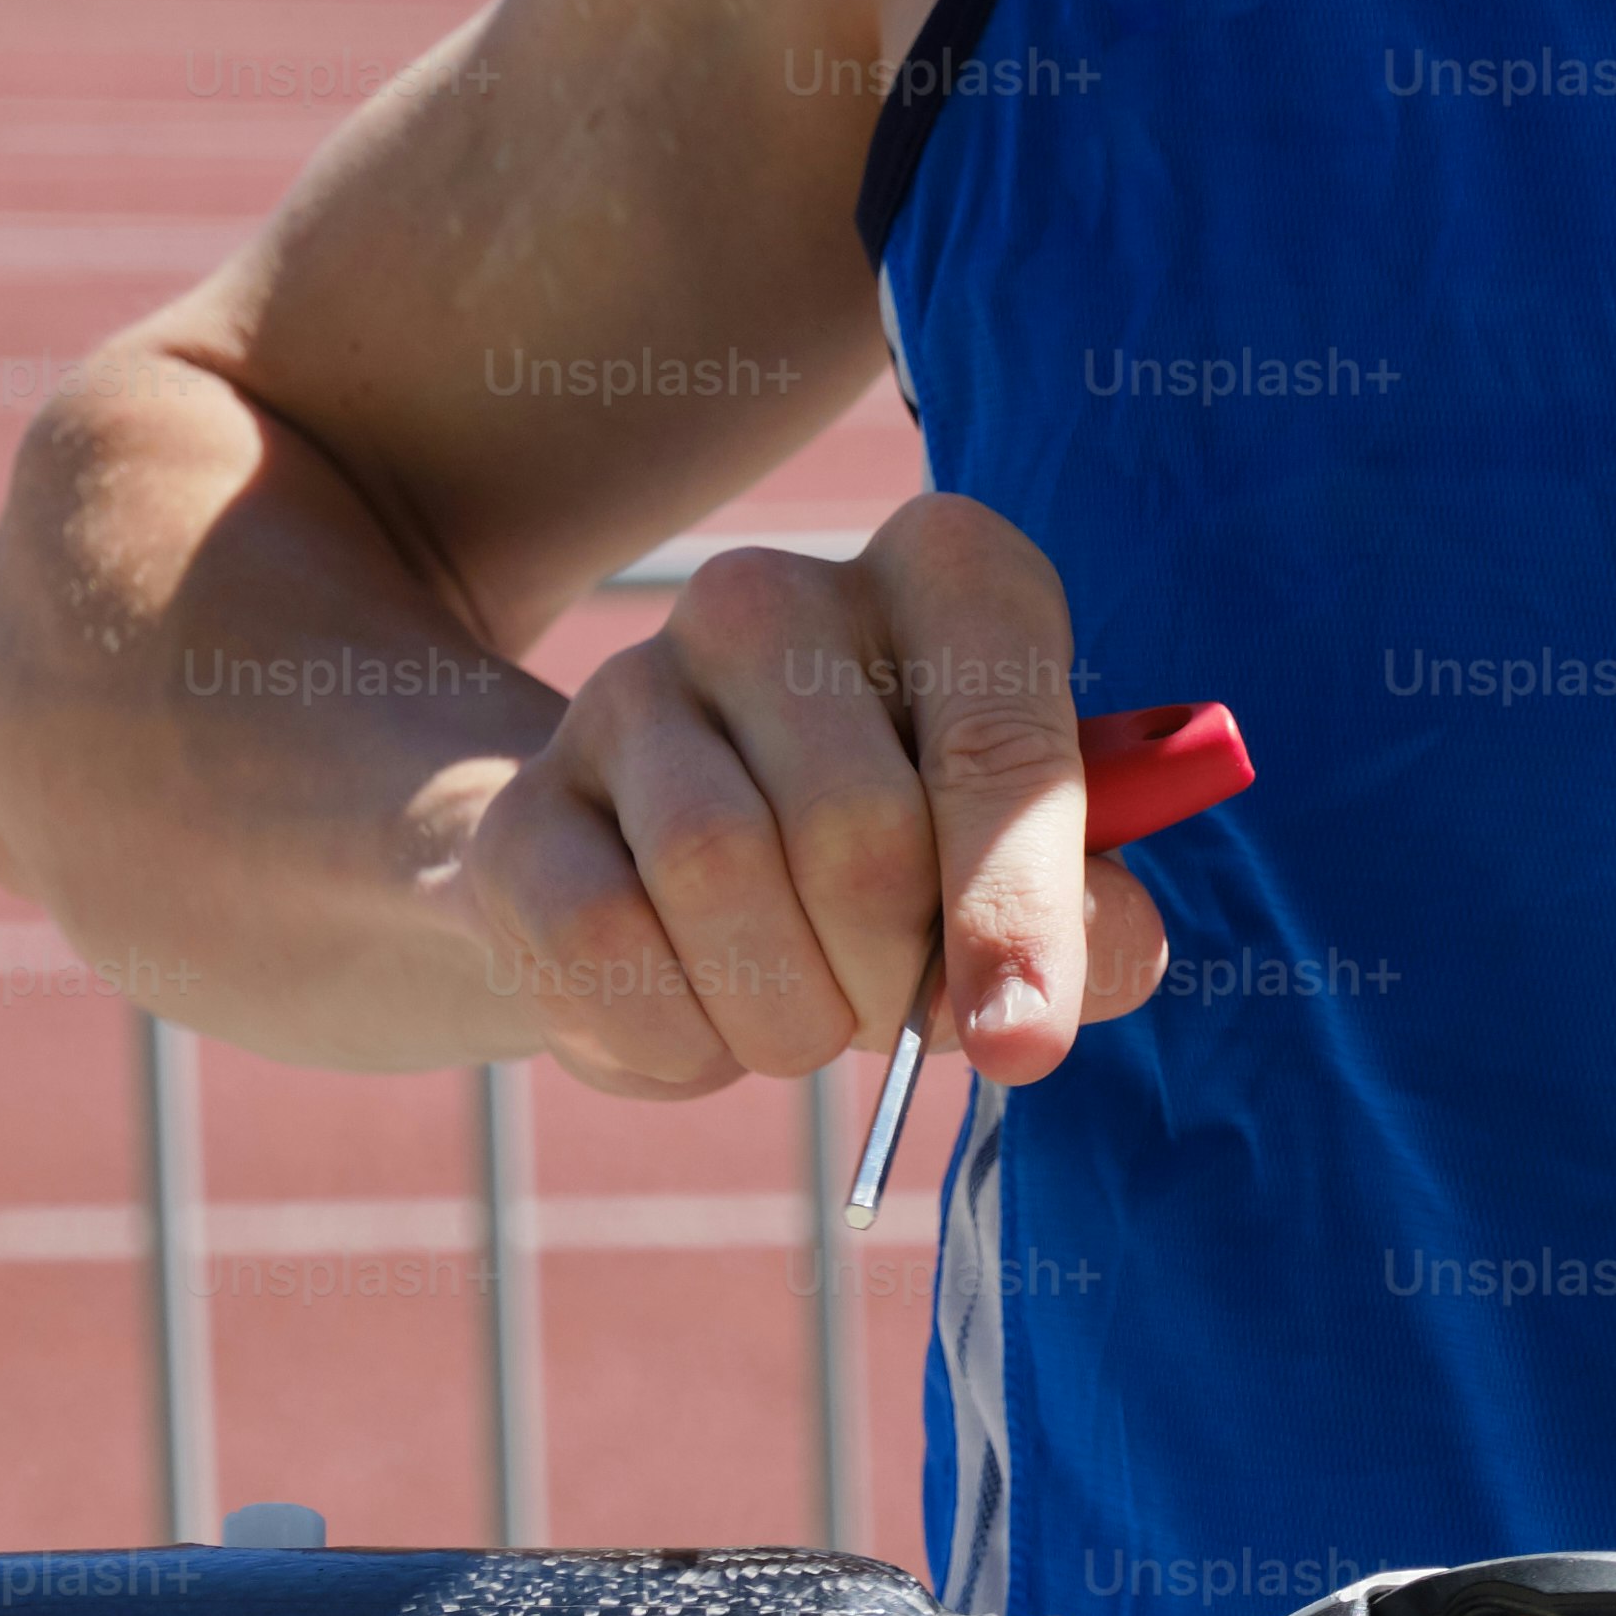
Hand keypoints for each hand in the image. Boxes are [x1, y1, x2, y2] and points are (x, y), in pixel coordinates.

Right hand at [451, 494, 1170, 1102]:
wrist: (681, 891)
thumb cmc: (903, 878)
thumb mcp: (1021, 889)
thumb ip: (1087, 929)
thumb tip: (1052, 986)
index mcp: (943, 576)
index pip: (997, 731)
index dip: (1019, 905)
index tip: (1026, 1038)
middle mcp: (774, 596)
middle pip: (857, 828)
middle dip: (891, 979)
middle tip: (888, 1014)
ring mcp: (632, 684)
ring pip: (718, 874)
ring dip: (784, 1016)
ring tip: (801, 1020)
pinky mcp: (527, 801)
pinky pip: (600, 943)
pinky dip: (674, 1039)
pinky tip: (701, 1027)